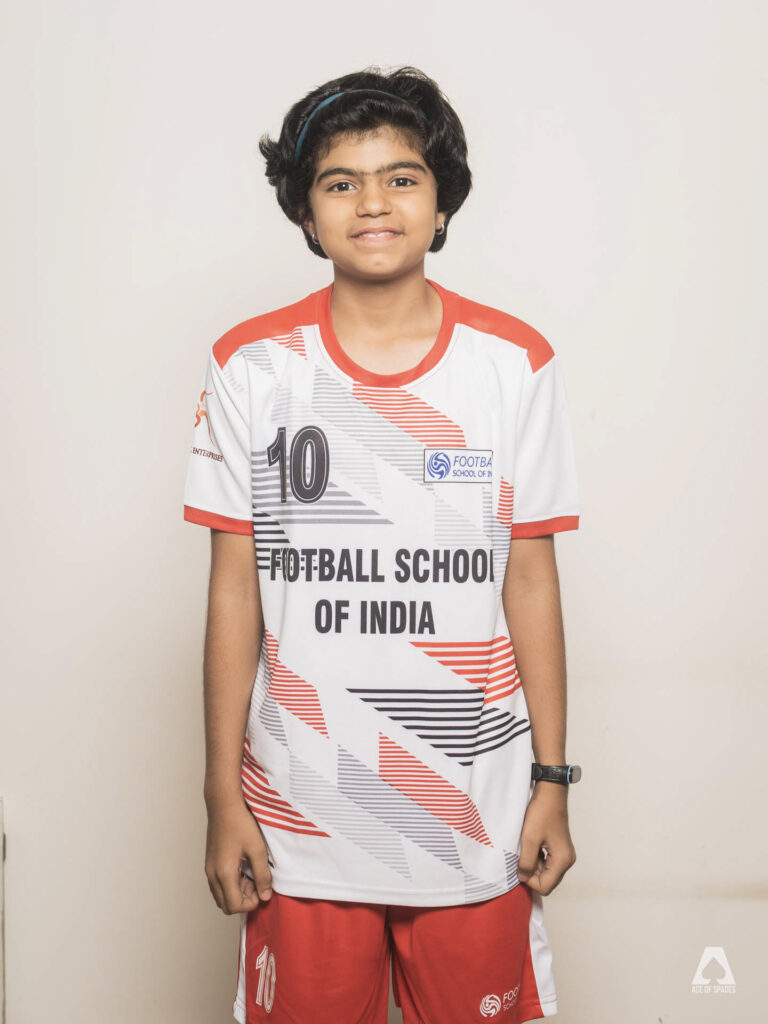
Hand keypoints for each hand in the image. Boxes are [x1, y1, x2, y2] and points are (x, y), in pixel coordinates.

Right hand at [204, 798, 273, 913]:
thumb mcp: (257, 849)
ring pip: (221, 895)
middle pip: (225, 905)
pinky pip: (218, 884)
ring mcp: (209, 869)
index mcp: (224, 873)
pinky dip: (230, 884)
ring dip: (237, 892)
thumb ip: (262, 875)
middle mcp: (212, 875)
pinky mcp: (210, 862)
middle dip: (243, 900)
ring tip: (251, 874)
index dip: (251, 903)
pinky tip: (242, 868)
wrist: (224, 805)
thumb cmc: (240, 823)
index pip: (234, 906)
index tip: (262, 889)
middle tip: (257, 883)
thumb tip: (265, 896)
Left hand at [517, 784, 575, 894]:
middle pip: (546, 881)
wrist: (550, 793)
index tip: (519, 865)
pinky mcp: (559, 848)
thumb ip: (526, 862)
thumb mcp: (529, 838)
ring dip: (532, 864)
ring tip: (524, 848)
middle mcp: (567, 860)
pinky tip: (529, 845)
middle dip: (531, 873)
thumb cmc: (541, 812)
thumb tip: (523, 878)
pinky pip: (546, 862)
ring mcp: (564, 854)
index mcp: (562, 860)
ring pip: (545, 872)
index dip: (529, 880)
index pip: (545, 887)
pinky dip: (536, 858)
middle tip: (520, 855)